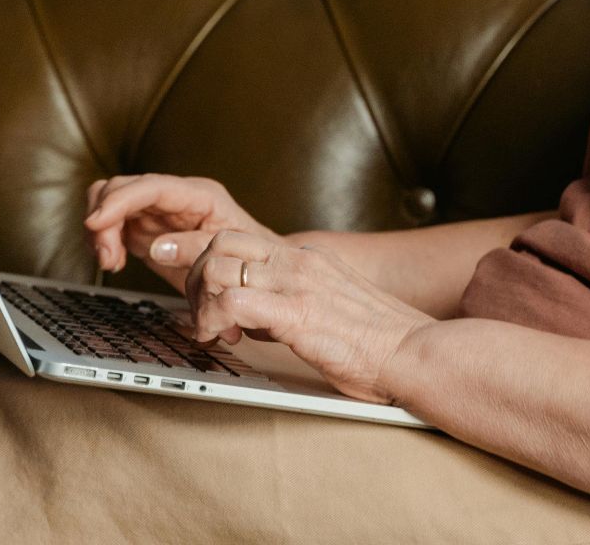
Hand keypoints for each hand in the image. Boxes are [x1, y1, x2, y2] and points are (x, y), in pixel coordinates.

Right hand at [83, 173, 280, 290]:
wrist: (252, 269)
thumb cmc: (246, 258)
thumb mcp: (227, 254)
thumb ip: (194, 247)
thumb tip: (158, 247)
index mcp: (198, 195)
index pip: (150, 187)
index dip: (118, 201)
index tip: (95, 223)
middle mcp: (173, 196)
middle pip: (121, 187)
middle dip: (103, 219)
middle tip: (107, 257)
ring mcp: (156, 209)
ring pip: (109, 201)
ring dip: (99, 231)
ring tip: (111, 261)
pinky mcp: (145, 227)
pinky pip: (111, 223)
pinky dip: (103, 240)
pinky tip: (114, 261)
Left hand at [183, 231, 435, 405]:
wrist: (417, 352)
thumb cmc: (380, 343)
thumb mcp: (330, 309)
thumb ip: (292, 304)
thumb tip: (255, 318)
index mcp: (307, 260)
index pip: (238, 237)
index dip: (198, 249)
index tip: (172, 257)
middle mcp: (299, 262)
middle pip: (219, 241)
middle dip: (192, 274)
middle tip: (195, 312)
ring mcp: (297, 284)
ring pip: (218, 266)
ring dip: (200, 301)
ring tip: (209, 330)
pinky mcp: (297, 312)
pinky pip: (232, 303)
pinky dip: (213, 320)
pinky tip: (221, 339)